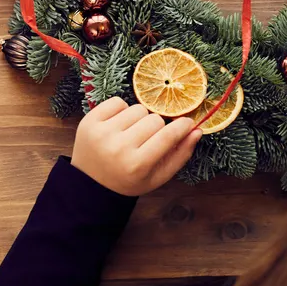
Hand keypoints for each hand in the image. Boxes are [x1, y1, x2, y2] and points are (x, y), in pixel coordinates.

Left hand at [70, 97, 202, 196]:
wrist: (91, 183)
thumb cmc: (129, 179)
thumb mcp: (158, 176)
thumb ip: (180, 154)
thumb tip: (197, 130)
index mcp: (137, 164)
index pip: (168, 135)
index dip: (182, 126)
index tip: (187, 123)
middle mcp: (118, 148)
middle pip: (154, 119)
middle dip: (156, 127)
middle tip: (148, 139)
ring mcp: (102, 133)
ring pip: (137, 109)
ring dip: (139, 119)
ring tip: (130, 134)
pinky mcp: (89, 121)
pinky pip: (118, 102)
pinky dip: (121, 111)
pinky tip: (118, 126)